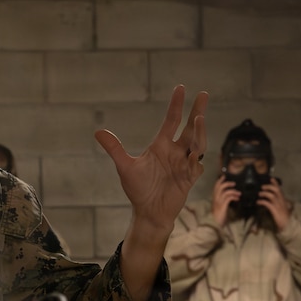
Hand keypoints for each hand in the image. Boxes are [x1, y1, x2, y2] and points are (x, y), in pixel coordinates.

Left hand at [95, 85, 207, 233]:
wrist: (149, 212)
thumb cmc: (138, 189)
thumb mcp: (125, 167)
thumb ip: (115, 149)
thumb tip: (97, 131)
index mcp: (161, 145)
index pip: (171, 121)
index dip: (176, 105)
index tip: (180, 88)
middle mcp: (175, 152)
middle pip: (190, 128)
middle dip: (197, 111)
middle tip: (203, 94)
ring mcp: (184, 164)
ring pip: (197, 144)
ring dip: (200, 132)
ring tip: (199, 120)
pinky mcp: (189, 178)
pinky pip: (196, 166)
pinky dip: (195, 160)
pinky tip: (192, 156)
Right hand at [211, 177, 239, 226]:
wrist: (214, 224)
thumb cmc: (219, 216)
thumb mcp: (220, 207)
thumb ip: (223, 201)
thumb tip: (231, 196)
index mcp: (214, 198)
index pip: (215, 187)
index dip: (220, 180)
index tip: (224, 176)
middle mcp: (215, 199)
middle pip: (220, 187)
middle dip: (227, 183)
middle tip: (234, 183)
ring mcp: (219, 202)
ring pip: (225, 192)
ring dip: (233, 191)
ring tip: (239, 193)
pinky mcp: (223, 206)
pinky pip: (228, 198)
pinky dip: (234, 197)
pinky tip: (237, 198)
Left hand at [257, 178, 290, 230]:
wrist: (288, 226)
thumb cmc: (284, 218)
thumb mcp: (281, 209)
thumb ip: (277, 204)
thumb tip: (269, 200)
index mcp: (283, 200)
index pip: (280, 189)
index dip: (275, 184)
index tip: (271, 178)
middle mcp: (282, 202)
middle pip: (276, 190)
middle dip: (269, 187)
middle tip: (262, 187)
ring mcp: (279, 206)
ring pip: (272, 195)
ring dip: (264, 193)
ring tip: (259, 194)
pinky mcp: (275, 211)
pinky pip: (268, 204)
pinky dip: (262, 202)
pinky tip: (258, 202)